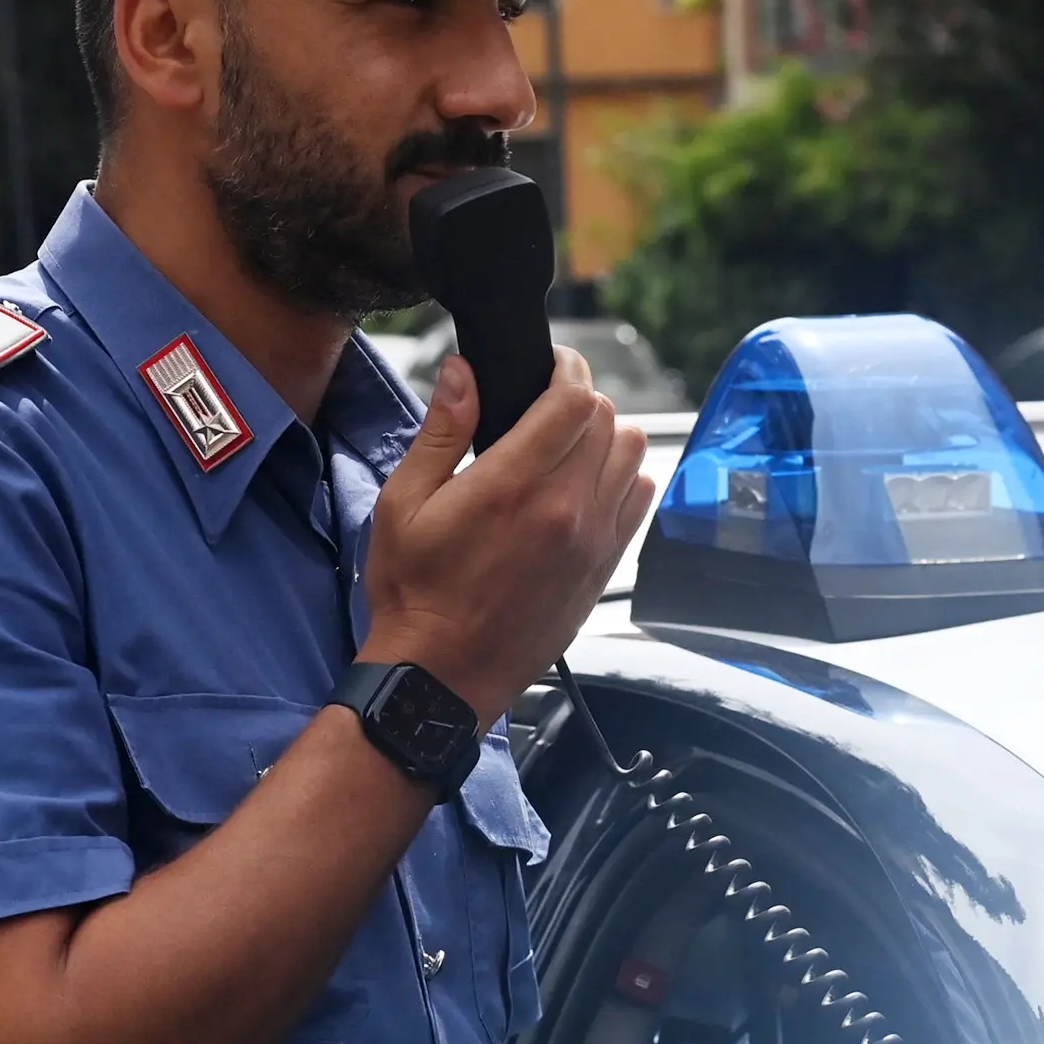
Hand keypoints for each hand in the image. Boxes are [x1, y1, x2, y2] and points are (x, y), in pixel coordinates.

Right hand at [361, 348, 654, 727]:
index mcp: (513, 485)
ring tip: (568, 446)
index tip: (548, 366)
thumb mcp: (404, 504)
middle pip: (608, 419)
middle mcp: (565, 509)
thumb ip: (442, 431)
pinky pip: (639, 499)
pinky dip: (621, 479)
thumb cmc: (414, 594)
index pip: (575, 398)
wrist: (442, 677)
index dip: (565, 369)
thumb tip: (463, 371)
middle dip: (578, 400)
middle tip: (546, 407)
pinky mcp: (602, 568)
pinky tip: (585, 487)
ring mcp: (592, 541)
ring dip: (604, 437)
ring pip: (632, 454)